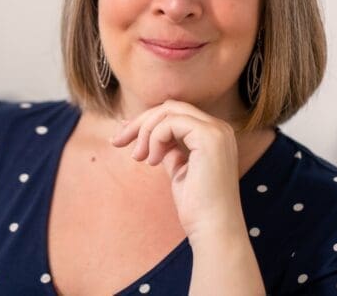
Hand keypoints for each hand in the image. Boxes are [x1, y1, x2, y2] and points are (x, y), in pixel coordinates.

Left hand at [110, 100, 245, 242]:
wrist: (213, 229)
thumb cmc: (197, 207)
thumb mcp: (179, 170)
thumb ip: (169, 150)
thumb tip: (146, 134)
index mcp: (214, 135)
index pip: (175, 114)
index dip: (147, 121)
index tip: (123, 135)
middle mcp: (219, 128)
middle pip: (170, 107)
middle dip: (140, 122)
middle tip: (118, 142)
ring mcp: (216, 131)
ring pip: (168, 111)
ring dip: (144, 132)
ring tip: (138, 157)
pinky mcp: (209, 137)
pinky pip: (170, 123)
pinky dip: (154, 139)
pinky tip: (153, 161)